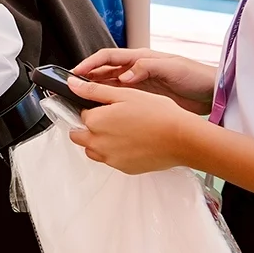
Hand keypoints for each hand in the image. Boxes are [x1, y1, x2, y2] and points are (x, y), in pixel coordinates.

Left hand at [65, 78, 205, 173]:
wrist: (182, 139)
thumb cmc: (158, 114)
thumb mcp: (124, 94)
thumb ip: (94, 91)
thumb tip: (71, 84)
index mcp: (95, 121)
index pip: (81, 114)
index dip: (92, 109)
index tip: (106, 108)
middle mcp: (97, 143)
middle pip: (80, 135)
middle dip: (89, 128)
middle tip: (112, 120)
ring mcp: (110, 158)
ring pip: (93, 150)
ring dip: (99, 142)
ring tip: (123, 131)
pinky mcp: (123, 168)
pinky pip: (110, 160)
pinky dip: (115, 152)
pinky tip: (133, 143)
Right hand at [71, 47, 215, 114]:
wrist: (212, 94)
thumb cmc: (195, 76)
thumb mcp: (171, 67)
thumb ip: (146, 68)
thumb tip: (123, 76)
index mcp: (140, 58)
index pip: (108, 57)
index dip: (90, 63)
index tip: (75, 72)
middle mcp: (136, 70)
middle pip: (104, 72)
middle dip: (87, 78)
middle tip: (71, 87)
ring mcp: (139, 85)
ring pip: (110, 86)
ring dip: (95, 91)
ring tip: (81, 99)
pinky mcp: (144, 99)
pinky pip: (121, 100)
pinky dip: (108, 103)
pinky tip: (101, 110)